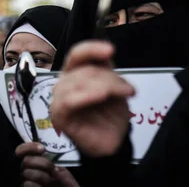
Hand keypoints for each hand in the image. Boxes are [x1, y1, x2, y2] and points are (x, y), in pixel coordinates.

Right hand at [16, 143, 79, 186]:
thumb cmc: (61, 180)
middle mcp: (25, 169)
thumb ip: (50, 158)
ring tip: (52, 180)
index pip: (21, 150)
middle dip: (43, 163)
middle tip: (53, 168)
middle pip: (26, 160)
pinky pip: (28, 184)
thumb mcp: (59, 166)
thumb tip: (43, 148)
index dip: (29, 147)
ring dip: (43, 176)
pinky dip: (38, 186)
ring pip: (26, 172)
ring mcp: (24, 180)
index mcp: (32, 160)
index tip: (42, 149)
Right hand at [50, 41, 134, 157]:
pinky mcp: (59, 115)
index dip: (91, 49)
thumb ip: (107, 70)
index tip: (110, 50)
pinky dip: (86, 96)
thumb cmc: (111, 113)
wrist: (115, 140)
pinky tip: (101, 96)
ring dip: (105, 86)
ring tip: (123, 95)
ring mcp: (60, 99)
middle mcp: (65, 82)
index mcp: (76, 72)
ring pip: (79, 82)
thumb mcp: (115, 86)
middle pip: (85, 70)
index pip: (77, 54)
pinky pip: (69, 102)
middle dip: (110, 77)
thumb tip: (106, 50)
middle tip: (128, 90)